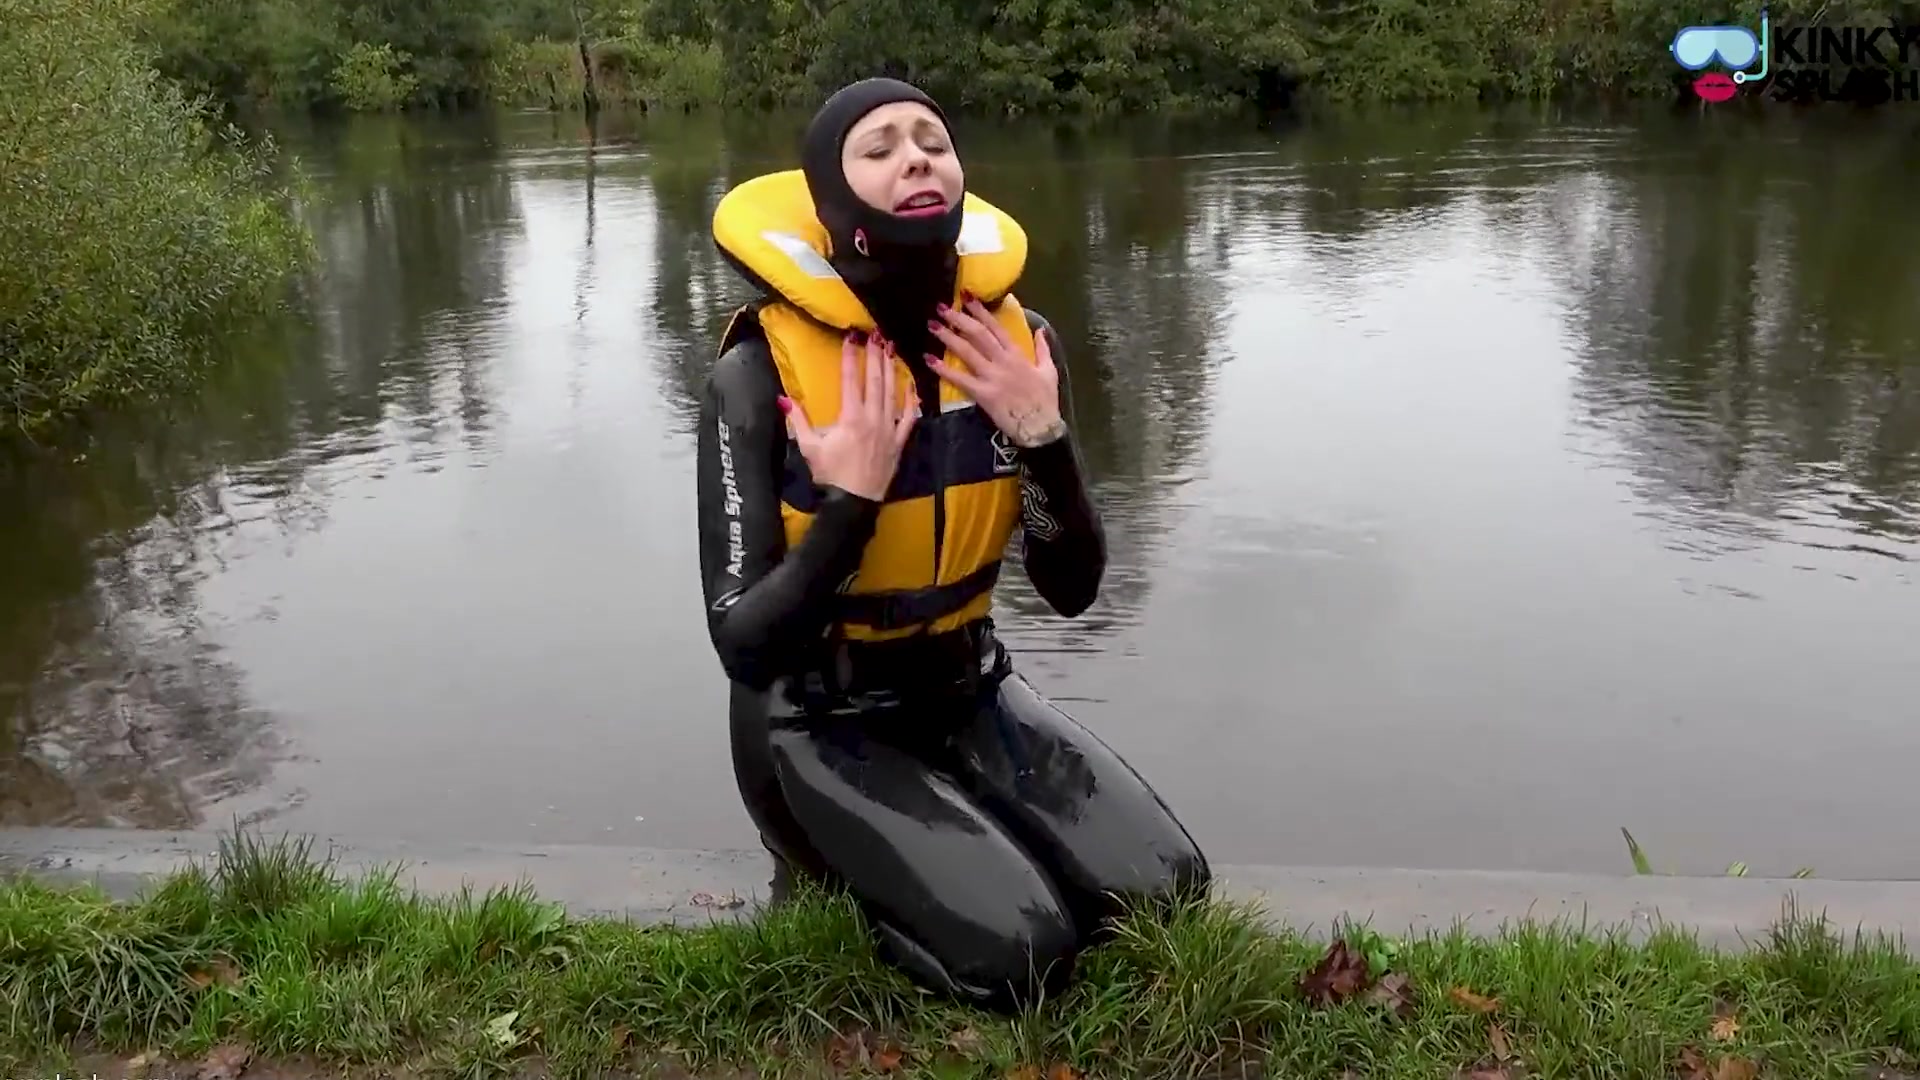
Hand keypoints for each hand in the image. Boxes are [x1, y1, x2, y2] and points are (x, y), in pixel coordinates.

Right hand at [780, 332, 918, 501]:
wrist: (853, 503)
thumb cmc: (830, 475)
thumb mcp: (810, 448)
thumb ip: (799, 420)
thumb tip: (783, 399)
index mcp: (850, 418)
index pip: (850, 380)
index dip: (850, 357)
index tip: (851, 337)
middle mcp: (872, 419)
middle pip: (874, 381)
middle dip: (874, 356)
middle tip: (876, 335)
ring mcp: (888, 430)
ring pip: (892, 394)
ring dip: (891, 370)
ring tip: (891, 349)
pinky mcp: (898, 442)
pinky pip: (908, 418)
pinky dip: (911, 401)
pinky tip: (911, 385)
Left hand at [925, 296, 1065, 447]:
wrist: (1040, 427)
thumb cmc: (1045, 401)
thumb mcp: (1049, 371)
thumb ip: (1043, 348)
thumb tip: (1040, 329)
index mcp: (1018, 355)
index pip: (996, 327)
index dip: (980, 312)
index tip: (967, 298)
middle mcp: (1003, 362)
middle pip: (978, 335)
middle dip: (959, 319)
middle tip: (942, 308)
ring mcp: (992, 377)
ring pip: (967, 352)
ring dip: (948, 338)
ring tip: (933, 326)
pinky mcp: (983, 394)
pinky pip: (960, 379)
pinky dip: (944, 370)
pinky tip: (929, 360)